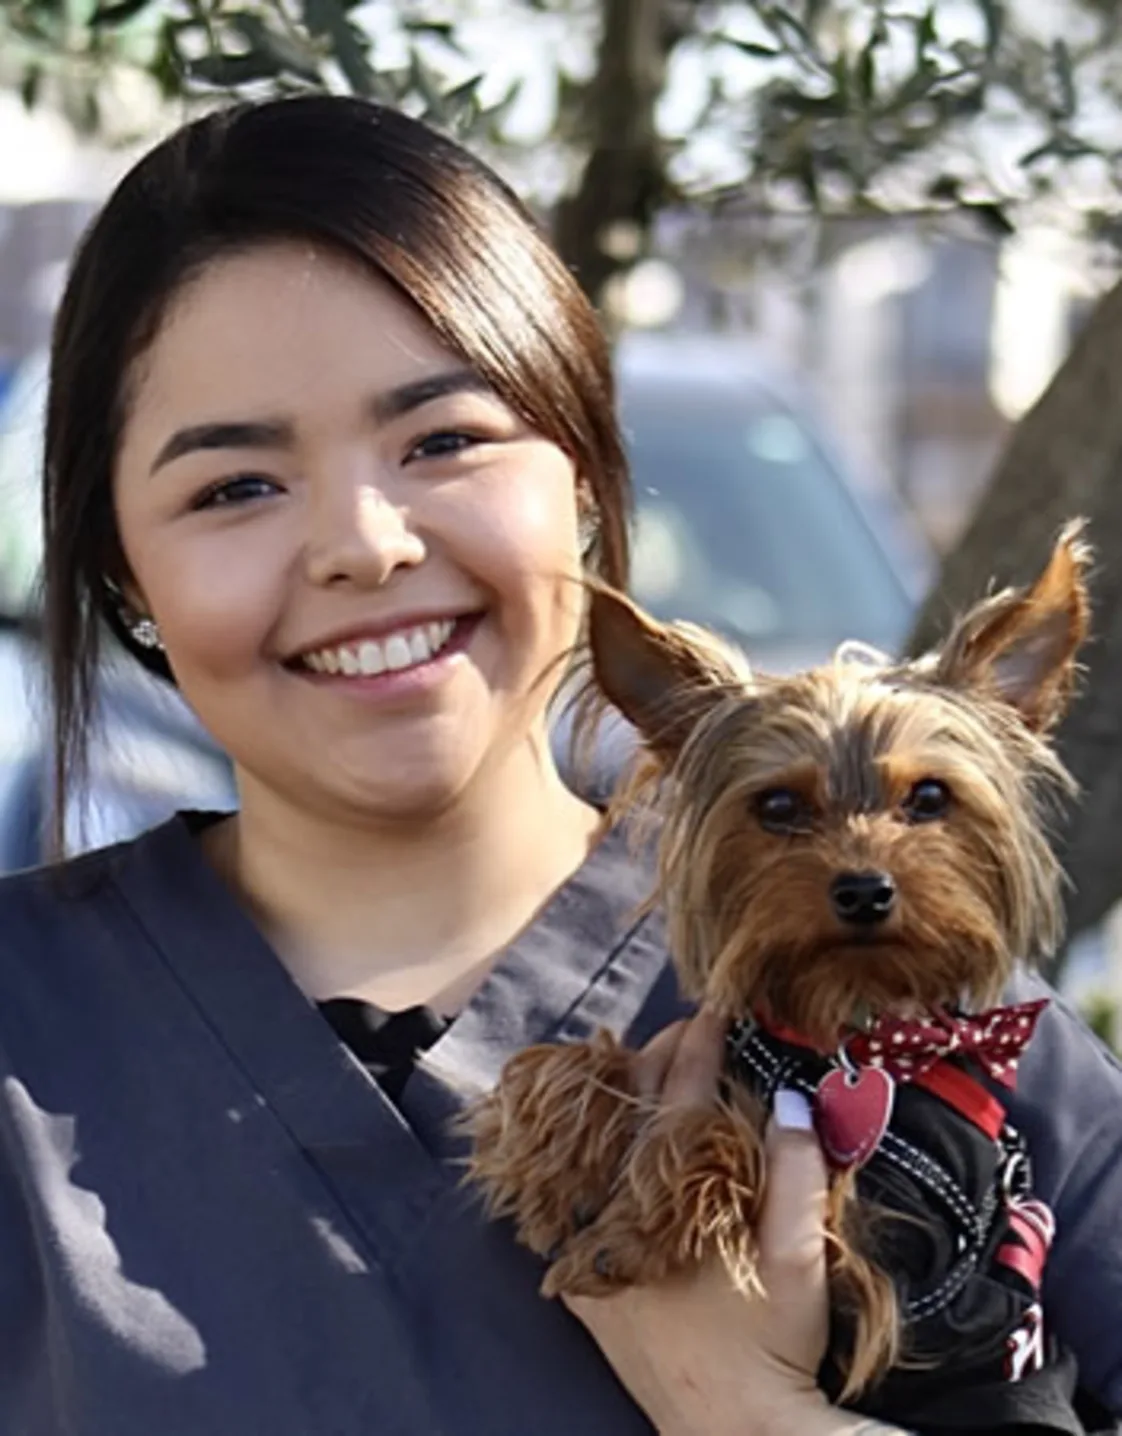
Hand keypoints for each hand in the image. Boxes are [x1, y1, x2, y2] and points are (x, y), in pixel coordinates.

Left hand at [562, 1009, 833, 1435]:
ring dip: (621, 1097)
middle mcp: (619, 1211)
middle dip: (658, 1059)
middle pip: (631, 1108)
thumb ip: (797, 1173)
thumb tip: (791, 1099)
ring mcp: (592, 1244)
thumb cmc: (771, 1342)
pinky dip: (582, 1154)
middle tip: (686, 1032)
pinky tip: (594, 1133)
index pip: (682, 1097)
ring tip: (645, 1065)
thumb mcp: (799, 1255)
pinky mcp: (582, 1277)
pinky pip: (566, 1196)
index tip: (713, 1014)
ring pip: (594, 1142)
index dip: (699, 1046)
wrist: (730, 1428)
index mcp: (672, 1195)